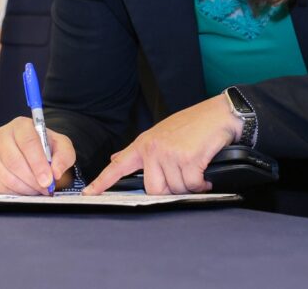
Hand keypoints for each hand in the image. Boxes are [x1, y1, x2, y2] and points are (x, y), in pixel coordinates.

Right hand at [0, 117, 75, 194]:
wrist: (36, 151)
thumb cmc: (48, 147)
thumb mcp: (62, 146)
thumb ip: (63, 157)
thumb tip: (55, 172)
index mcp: (21, 125)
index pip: (27, 143)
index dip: (38, 163)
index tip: (48, 179)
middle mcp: (2, 136)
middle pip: (13, 160)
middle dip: (32, 179)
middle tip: (45, 188)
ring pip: (6, 175)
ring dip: (25, 187)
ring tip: (39, 190)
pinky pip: (0, 185)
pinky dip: (16, 192)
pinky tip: (28, 190)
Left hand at [84, 95, 240, 195]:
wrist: (219, 114)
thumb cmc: (193, 125)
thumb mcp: (160, 134)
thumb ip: (139, 151)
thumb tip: (116, 159)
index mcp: (144, 144)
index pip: (118, 166)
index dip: (102, 182)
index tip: (88, 194)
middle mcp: (153, 149)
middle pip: (153, 189)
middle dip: (171, 188)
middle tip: (183, 176)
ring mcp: (170, 153)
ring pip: (175, 189)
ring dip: (189, 184)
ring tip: (195, 168)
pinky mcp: (188, 158)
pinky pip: (192, 185)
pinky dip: (201, 184)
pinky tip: (205, 173)